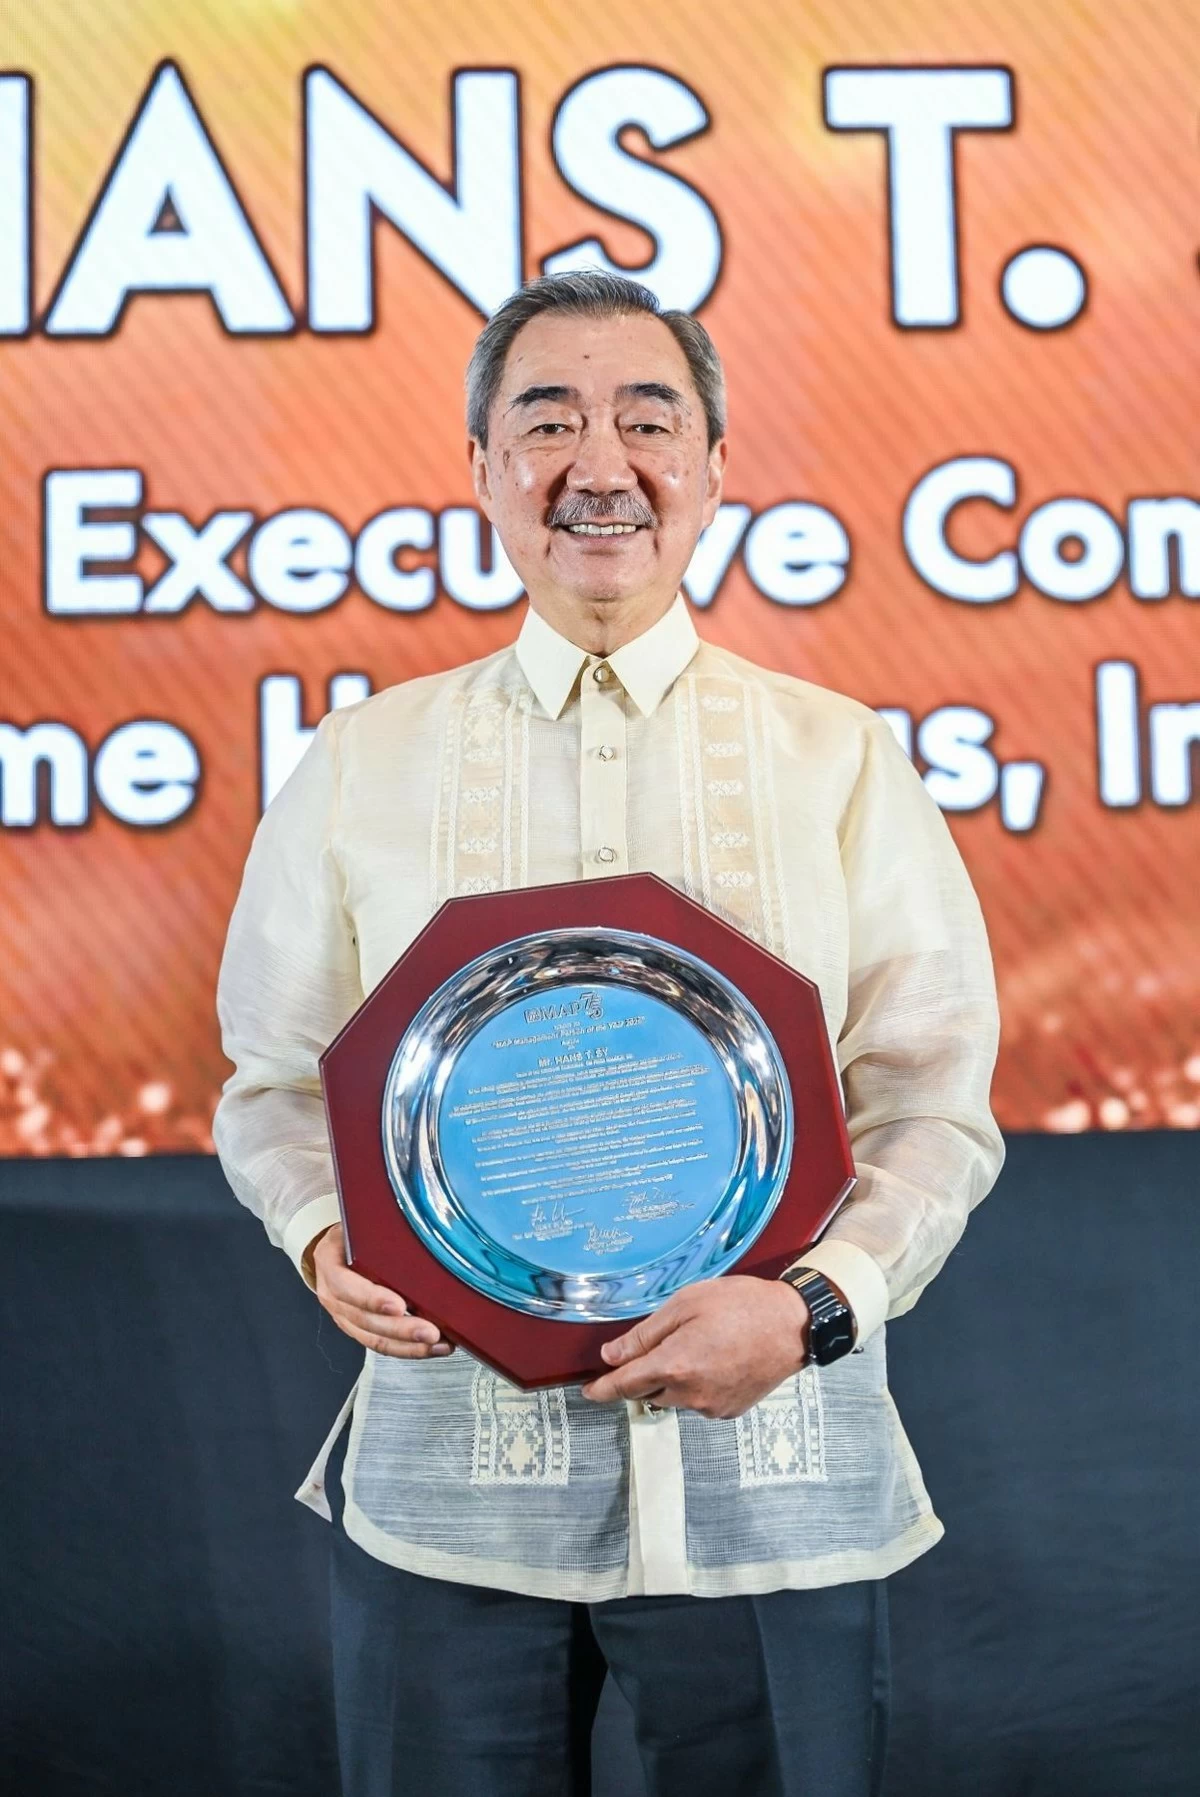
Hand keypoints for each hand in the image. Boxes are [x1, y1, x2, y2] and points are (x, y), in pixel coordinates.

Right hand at [310, 1224, 454, 1359]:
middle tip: (430, 1332)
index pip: (347, 1287)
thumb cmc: (350, 1234)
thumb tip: (419, 1228)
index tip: (399, 1306)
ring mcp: (344, 1315)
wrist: (332, 1248)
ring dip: (408, 1346)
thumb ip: (377, 1229)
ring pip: (374, 1339)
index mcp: (330, 1264)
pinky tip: (430, 1348)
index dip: (373, 1299)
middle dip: (401, 1330)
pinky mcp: (358, 1328)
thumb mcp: (357, 1223)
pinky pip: (380, 1345)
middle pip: (365, 1320)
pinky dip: (407, 1350)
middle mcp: (333, 1295)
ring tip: (437, 1345)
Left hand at [580, 1276, 808, 1418]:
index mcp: (674, 1365)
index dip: (602, 1389)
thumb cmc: (742, 1306)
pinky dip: (697, 1385)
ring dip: (673, 1379)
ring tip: (699, 1345)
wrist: (792, 1325)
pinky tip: (715, 1359)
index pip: (625, 1385)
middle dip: (645, 1374)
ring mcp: (711, 1407)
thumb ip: (644, 1334)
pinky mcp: (729, 1411)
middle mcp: (690, 1394)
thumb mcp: (685, 1304)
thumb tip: (611, 1355)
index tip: (588, 1391)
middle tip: (663, 1343)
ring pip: (674, 1397)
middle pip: (648, 1391)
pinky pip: (699, 1402)